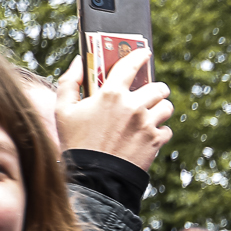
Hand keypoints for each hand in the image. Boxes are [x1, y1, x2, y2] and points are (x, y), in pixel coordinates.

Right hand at [56, 47, 172, 170]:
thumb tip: (78, 61)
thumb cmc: (76, 142)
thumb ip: (69, 82)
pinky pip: (167, 129)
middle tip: (151, 92)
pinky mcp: (156, 141)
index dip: (139, 55)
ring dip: (160, 108)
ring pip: (166, 106)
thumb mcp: (63, 110)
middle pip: (158, 87)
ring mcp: (147, 123)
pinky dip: (160, 132)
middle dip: (156, 88)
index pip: (130, 65)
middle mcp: (133, 105)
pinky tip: (148, 136)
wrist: (94, 178)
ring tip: (151, 114)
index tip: (145, 52)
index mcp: (110, 94)